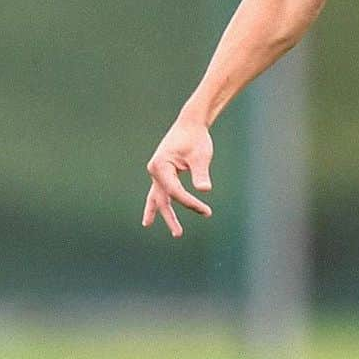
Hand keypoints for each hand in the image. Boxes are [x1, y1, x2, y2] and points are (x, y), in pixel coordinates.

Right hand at [143, 118, 213, 237]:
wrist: (191, 124)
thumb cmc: (196, 138)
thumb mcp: (201, 156)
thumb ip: (201, 173)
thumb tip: (204, 189)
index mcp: (161, 166)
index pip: (175, 192)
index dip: (190, 203)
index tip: (206, 211)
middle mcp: (155, 170)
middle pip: (161, 199)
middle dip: (169, 217)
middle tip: (178, 234)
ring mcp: (157, 172)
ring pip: (158, 196)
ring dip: (160, 212)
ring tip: (152, 226)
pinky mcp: (163, 172)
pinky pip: (161, 191)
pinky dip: (161, 201)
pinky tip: (160, 212)